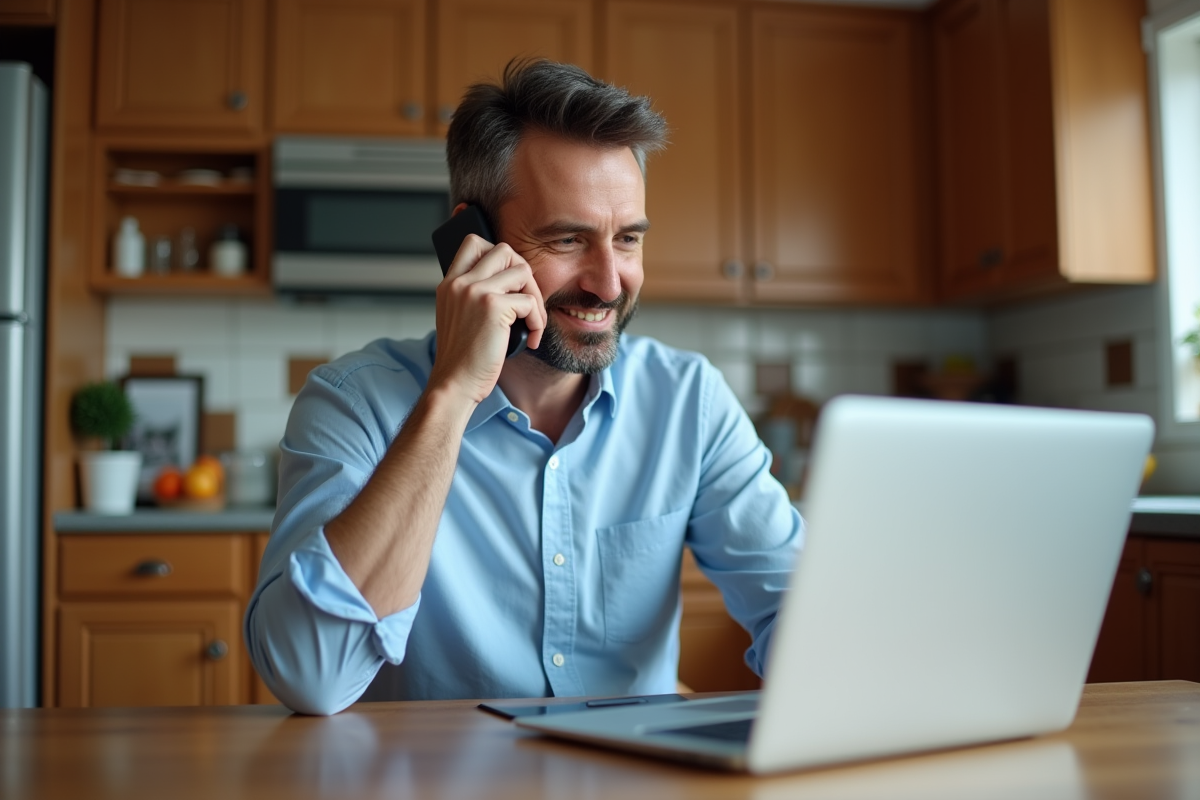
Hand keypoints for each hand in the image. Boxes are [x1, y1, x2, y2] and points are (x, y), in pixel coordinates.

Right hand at [430, 234, 545, 403]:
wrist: (454, 384)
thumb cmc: (462, 359)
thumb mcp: (459, 318)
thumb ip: (474, 297)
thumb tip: (511, 283)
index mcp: (449, 284)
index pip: (474, 243)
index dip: (499, 256)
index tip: (509, 282)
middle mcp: (460, 282)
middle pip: (504, 250)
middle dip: (523, 274)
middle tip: (526, 302)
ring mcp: (475, 291)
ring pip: (522, 270)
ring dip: (536, 297)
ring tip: (532, 322)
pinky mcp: (493, 307)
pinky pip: (530, 301)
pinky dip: (538, 321)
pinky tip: (531, 339)